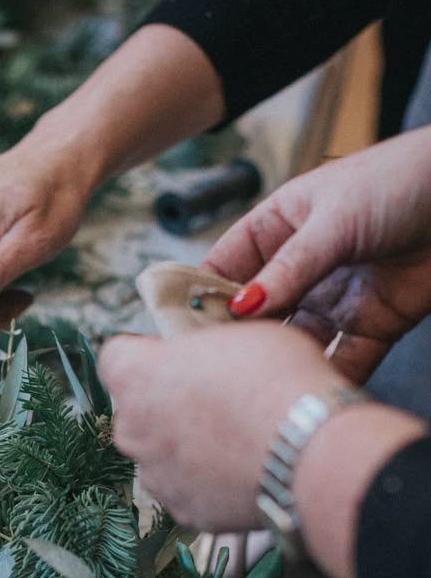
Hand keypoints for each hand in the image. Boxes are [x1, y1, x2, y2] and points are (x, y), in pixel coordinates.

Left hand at [99, 322, 426, 577]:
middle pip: (137, 410)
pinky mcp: (183, 512)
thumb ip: (206, 347)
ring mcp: (154, 477)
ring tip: (235, 438)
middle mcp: (131, 429)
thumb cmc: (280, 381)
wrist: (311, 452)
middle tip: (215, 398)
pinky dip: (208, 483)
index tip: (173, 357)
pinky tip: (243, 469)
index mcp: (135, 376)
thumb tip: (205, 354)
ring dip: (185, 447)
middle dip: (166, 404)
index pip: (115, 357)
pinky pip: (188, 490)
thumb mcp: (244, 336)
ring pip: (160, 454)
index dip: (145, 354)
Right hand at [208, 127, 430, 381]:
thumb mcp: (333, 219)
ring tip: (254, 388)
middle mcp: (301, 268)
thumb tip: (238, 308)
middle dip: (234, 340)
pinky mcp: (373, 326)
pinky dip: (327, 379)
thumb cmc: (398, 182)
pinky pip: (344, 361)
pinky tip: (305, 395)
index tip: (178, 329)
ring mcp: (334, 299)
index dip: (200, 295)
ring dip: (278, 364)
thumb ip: (288, 268)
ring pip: (294, 342)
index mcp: (279, 228)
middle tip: (212, 371)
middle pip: (254, 314)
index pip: (225, 266)